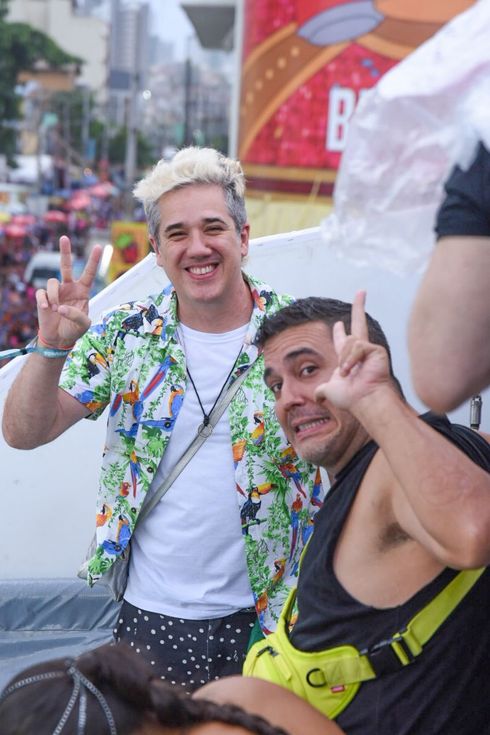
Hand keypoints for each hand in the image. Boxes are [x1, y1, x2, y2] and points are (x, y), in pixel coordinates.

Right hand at [36, 235, 102, 348]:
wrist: (59, 339)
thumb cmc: (74, 330)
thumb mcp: (83, 325)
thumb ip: (76, 315)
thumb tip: (61, 307)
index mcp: (83, 291)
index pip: (89, 273)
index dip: (93, 261)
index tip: (98, 247)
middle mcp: (69, 287)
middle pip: (66, 266)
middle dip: (65, 251)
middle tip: (64, 238)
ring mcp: (56, 291)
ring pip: (52, 282)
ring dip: (54, 296)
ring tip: (56, 309)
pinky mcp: (43, 297)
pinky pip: (41, 293)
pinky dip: (44, 301)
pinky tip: (47, 309)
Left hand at [314, 291, 391, 410]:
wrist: (364, 401)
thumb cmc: (350, 397)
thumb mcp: (329, 390)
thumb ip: (322, 390)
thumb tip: (318, 397)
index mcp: (348, 358)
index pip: (344, 340)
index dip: (340, 332)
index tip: (339, 323)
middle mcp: (359, 351)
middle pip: (359, 322)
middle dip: (359, 306)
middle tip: (362, 291)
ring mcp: (369, 349)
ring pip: (349, 342)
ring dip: (344, 360)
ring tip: (347, 374)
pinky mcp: (376, 350)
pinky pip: (357, 346)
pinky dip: (351, 359)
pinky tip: (352, 369)